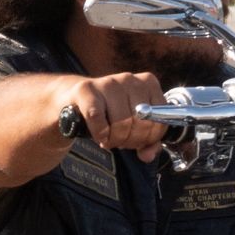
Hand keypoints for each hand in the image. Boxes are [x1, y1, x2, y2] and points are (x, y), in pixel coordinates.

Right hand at [54, 73, 169, 161]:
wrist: (74, 100)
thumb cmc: (108, 113)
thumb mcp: (133, 126)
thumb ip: (148, 142)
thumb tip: (149, 155)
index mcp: (148, 84)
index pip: (160, 120)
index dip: (148, 138)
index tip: (136, 140)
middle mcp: (130, 79)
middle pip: (142, 123)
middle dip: (130, 141)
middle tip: (119, 141)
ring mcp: (108, 82)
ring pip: (121, 123)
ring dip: (114, 139)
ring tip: (108, 137)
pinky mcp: (86, 90)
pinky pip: (98, 118)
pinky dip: (99, 132)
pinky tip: (98, 134)